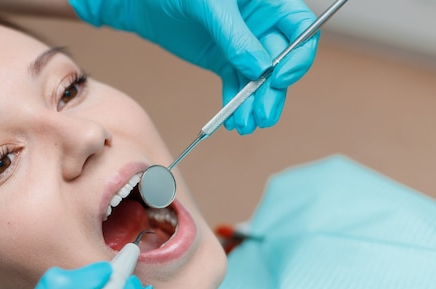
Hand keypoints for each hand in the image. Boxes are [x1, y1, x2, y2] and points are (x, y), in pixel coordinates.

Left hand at [69, 0, 318, 133]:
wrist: (140, 1)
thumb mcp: (208, 5)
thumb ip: (235, 35)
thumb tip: (260, 69)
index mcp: (268, 0)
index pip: (299, 28)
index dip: (297, 55)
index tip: (279, 79)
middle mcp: (260, 22)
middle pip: (281, 60)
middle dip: (272, 90)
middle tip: (263, 115)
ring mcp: (242, 43)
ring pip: (258, 78)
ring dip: (254, 103)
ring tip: (246, 124)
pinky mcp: (223, 59)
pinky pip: (235, 84)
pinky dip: (235, 103)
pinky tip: (234, 120)